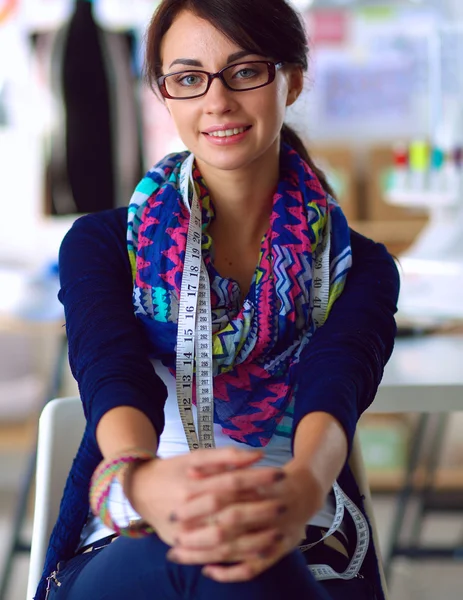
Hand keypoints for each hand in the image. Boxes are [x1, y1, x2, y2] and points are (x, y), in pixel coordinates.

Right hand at [124, 447, 281, 546]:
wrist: (139, 490)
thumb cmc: (173, 469)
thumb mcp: (196, 456)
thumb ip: (226, 455)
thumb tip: (258, 455)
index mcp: (191, 484)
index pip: (231, 482)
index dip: (257, 479)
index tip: (279, 475)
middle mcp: (186, 510)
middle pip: (229, 514)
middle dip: (259, 510)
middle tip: (284, 504)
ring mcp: (183, 532)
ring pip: (223, 540)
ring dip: (253, 537)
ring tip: (278, 531)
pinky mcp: (182, 546)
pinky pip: (213, 556)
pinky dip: (238, 555)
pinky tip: (259, 550)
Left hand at [168, 459, 325, 581]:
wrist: (307, 491)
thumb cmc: (270, 478)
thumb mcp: (249, 466)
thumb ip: (222, 466)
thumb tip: (191, 473)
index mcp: (263, 485)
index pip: (226, 496)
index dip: (199, 504)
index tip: (174, 512)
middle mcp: (271, 510)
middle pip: (229, 523)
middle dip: (198, 531)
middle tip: (172, 535)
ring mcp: (276, 533)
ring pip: (236, 548)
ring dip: (205, 553)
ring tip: (178, 555)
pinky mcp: (279, 552)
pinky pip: (252, 569)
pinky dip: (230, 573)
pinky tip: (208, 571)